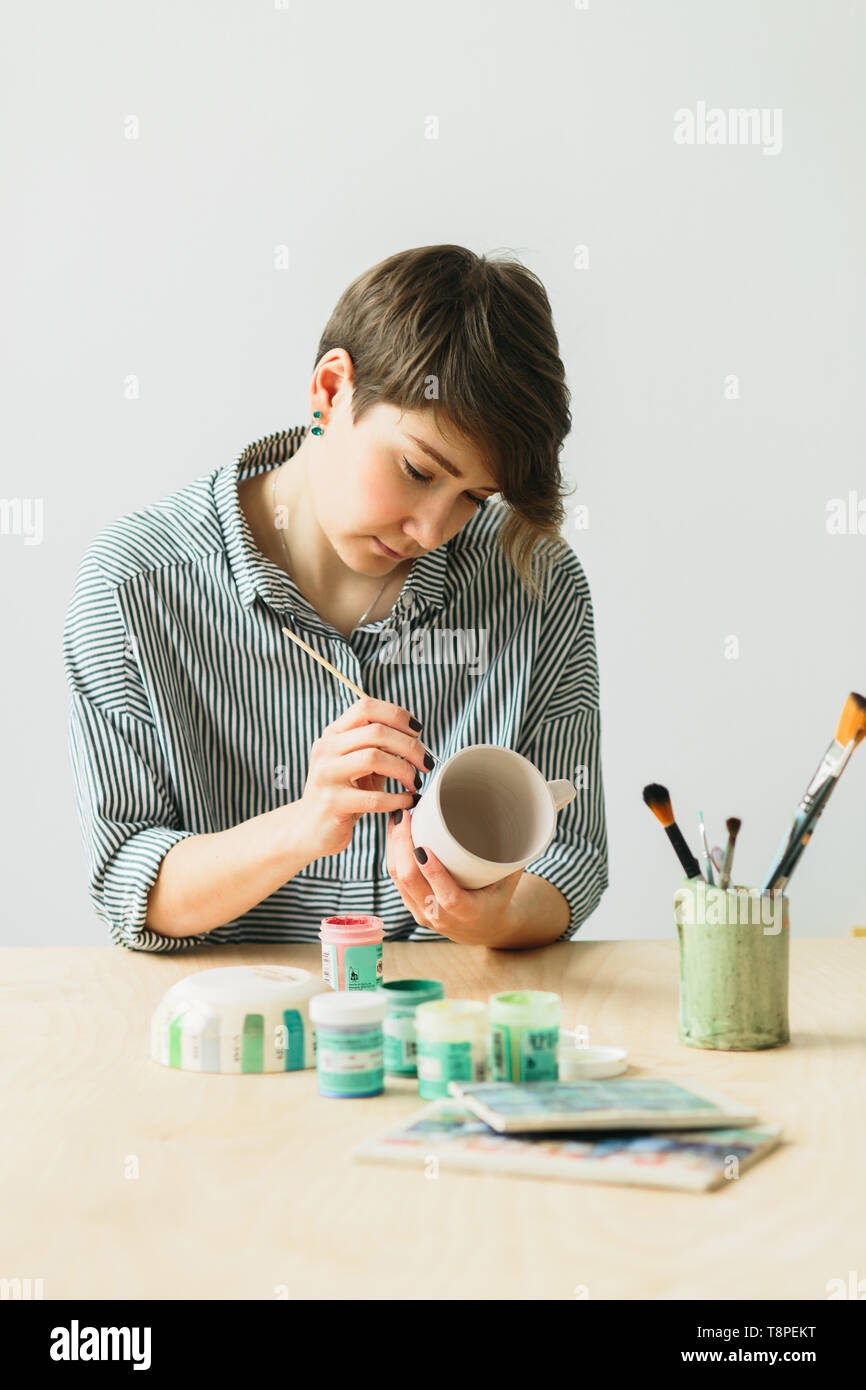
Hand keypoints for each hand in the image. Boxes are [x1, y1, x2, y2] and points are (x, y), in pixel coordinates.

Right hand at [298, 696, 427, 858]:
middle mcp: (326, 749)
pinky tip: (408, 802)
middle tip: (425, 763)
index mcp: (333, 734)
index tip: (417, 732)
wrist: (310, 829)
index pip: (366, 707)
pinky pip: (374, 798)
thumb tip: (414, 737)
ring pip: (374, 758)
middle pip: (376, 731)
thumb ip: (379, 747)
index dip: (397, 715)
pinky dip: (398, 799)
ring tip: (415, 782)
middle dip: (410, 746)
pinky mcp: (332, 803)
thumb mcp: (358, 764)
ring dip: (404, 770)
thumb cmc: (343, 793)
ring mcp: (326, 775)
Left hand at [386, 807, 523, 942]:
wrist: (482, 930)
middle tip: (405, 815)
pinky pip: (394, 879)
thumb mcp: (509, 883)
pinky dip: (392, 853)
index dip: (434, 873)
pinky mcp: (410, 905)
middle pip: (411, 882)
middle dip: (403, 846)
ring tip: (397, 817)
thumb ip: (513, 857)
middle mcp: (440, 916)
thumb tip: (522, 820)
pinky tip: (395, 833)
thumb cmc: (497, 899)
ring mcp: (421, 913)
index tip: (423, 846)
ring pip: (397, 879)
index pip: (447, 896)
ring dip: (394, 846)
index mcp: (469, 912)